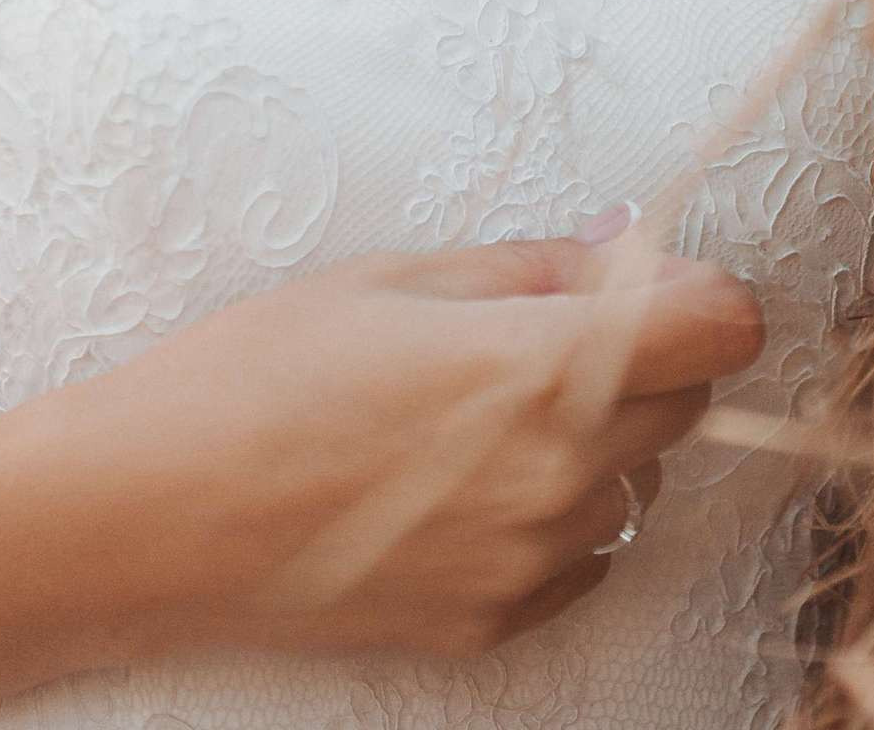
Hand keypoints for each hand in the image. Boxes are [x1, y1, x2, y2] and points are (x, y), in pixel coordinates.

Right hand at [84, 233, 762, 665]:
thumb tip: (628, 249)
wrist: (155, 513)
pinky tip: (455, 480)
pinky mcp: (498, 623)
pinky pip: (581, 556)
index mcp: (540, 370)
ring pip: (633, 481)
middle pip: (684, 402)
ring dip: (594, 437)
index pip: (718, 329)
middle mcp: (560, 477)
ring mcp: (533, 563)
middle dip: (640, 355)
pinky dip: (550, 513)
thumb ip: (533, 266)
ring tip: (473, 411)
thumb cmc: (256, 373)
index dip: (698, 291)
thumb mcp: (392, 277)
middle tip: (535, 328)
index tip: (657, 280)